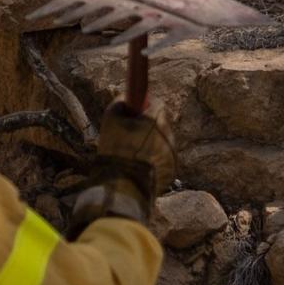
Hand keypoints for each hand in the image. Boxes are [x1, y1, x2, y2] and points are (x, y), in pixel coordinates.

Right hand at [67, 102, 176, 231]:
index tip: (134, 114)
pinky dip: (153, 162)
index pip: (156, 104)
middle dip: (147, 127)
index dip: (144, 107)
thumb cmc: (116, 150)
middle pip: (160, 124)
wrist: (123, 186)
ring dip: (151, 145)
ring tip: (132, 156)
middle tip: (129, 137)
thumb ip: (120, 103)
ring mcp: (172, 154)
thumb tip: (125, 98)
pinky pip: (163, 160)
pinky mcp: (172, 171)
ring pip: (161, 143)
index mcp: (157, 120)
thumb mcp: (110, 120)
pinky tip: (139, 168)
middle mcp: (169, 135)